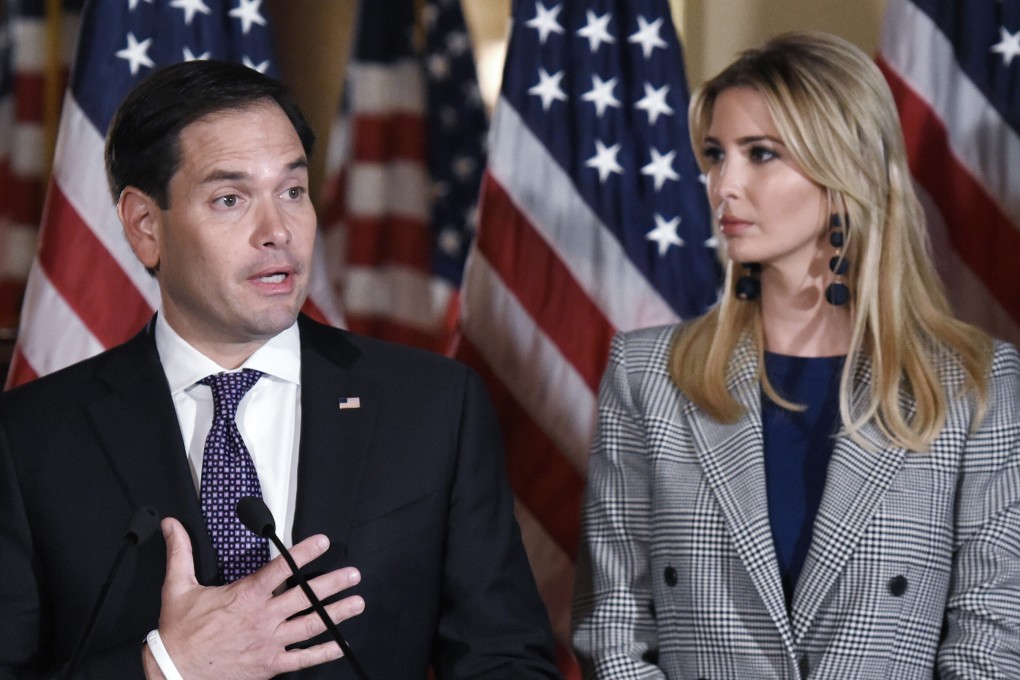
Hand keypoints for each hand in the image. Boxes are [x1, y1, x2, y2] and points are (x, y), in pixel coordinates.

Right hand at [149, 517, 363, 679]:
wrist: (175, 672)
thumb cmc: (180, 631)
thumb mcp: (178, 587)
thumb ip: (180, 552)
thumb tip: (172, 524)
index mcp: (245, 595)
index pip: (281, 568)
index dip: (304, 553)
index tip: (324, 542)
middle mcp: (263, 617)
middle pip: (305, 596)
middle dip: (333, 583)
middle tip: (354, 574)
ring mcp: (269, 642)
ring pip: (310, 625)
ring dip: (336, 613)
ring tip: (357, 603)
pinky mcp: (269, 664)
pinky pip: (302, 659)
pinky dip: (323, 653)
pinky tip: (341, 645)